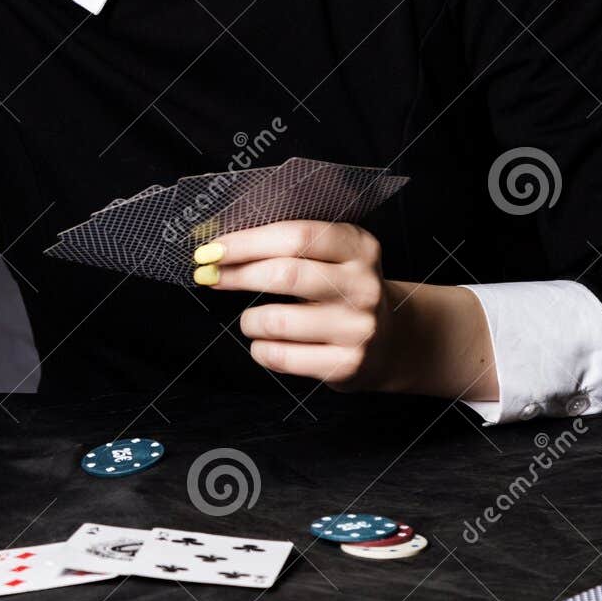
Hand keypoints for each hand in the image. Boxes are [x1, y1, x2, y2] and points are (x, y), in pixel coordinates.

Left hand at [192, 218, 409, 391]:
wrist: (391, 341)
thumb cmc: (342, 291)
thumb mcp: (333, 257)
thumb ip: (289, 247)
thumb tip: (221, 247)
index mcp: (359, 247)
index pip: (296, 236)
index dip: (247, 242)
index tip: (212, 249)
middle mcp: (362, 286)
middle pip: (285, 275)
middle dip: (237, 275)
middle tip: (211, 276)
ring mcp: (357, 327)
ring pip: (277, 320)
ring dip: (249, 320)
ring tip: (251, 320)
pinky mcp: (346, 364)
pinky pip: (282, 356)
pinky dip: (261, 349)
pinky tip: (265, 344)